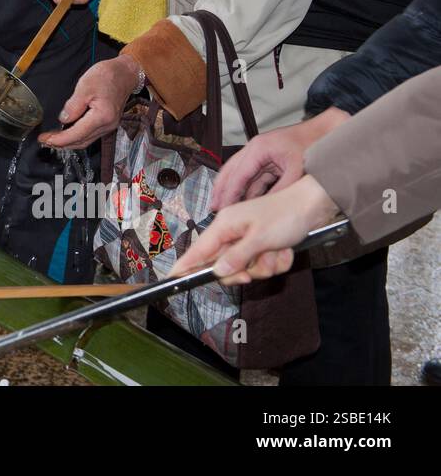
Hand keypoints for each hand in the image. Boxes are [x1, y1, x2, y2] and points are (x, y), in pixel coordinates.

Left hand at [39, 55, 140, 148]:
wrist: (125, 73)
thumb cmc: (107, 76)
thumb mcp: (85, 86)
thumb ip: (73, 105)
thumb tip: (63, 119)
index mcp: (102, 116)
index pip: (77, 134)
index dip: (60, 139)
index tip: (45, 139)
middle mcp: (107, 125)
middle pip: (81, 142)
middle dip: (61, 144)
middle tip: (45, 140)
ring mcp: (109, 126)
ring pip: (86, 141)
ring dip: (68, 142)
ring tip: (52, 139)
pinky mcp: (108, 123)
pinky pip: (90, 135)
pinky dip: (77, 137)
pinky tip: (67, 134)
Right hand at [169, 174, 340, 284]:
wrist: (314, 206)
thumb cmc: (285, 216)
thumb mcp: (260, 239)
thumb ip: (236, 257)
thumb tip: (217, 271)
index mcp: (225, 225)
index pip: (199, 249)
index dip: (185, 265)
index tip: (172, 279)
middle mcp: (233, 231)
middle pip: (224, 264)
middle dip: (243, 270)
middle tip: (253, 271)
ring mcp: (247, 238)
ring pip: (247, 266)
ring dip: (265, 265)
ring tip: (278, 252)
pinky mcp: (262, 243)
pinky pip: (263, 263)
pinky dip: (276, 261)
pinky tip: (285, 250)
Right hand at [210, 107, 350, 210]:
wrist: (328, 132)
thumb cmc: (313, 145)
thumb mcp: (298, 170)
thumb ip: (281, 190)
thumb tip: (267, 209)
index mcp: (259, 148)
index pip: (238, 174)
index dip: (229, 192)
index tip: (222, 207)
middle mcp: (255, 150)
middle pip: (231, 171)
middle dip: (222, 190)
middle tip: (213, 207)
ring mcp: (261, 155)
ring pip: (241, 175)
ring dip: (233, 190)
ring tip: (224, 207)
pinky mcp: (268, 161)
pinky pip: (253, 177)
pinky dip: (247, 189)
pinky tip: (244, 201)